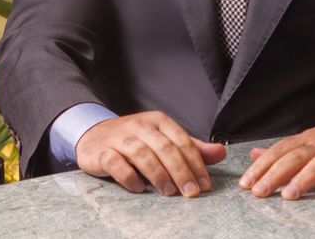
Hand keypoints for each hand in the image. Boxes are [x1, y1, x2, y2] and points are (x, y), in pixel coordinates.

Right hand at [75, 110, 225, 197]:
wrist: (94, 135)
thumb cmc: (134, 139)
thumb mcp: (163, 138)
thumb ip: (191, 147)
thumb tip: (221, 152)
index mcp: (158, 121)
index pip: (182, 140)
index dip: (196, 163)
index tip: (205, 184)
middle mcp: (139, 126)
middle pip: (164, 147)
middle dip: (181, 171)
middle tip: (191, 192)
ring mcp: (120, 138)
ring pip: (142, 154)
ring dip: (158, 175)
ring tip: (169, 193)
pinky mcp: (103, 152)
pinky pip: (116, 164)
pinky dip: (129, 177)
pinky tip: (139, 188)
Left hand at [238, 115, 314, 202]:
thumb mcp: (310, 140)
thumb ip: (284, 150)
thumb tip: (255, 155)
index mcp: (307, 140)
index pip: (279, 151)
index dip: (261, 166)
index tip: (245, 183)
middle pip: (295, 158)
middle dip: (275, 174)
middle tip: (259, 192)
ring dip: (304, 179)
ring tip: (288, 195)